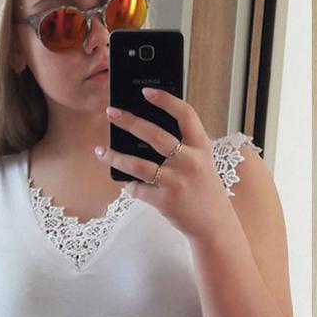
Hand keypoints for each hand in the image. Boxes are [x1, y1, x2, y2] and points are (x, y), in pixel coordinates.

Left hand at [97, 88, 233, 239]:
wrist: (215, 224)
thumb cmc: (205, 190)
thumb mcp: (203, 163)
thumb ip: (184, 147)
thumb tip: (145, 131)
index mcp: (202, 147)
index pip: (185, 115)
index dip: (165, 99)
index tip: (146, 91)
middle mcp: (190, 162)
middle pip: (154, 134)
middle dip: (129, 120)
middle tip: (111, 112)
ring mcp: (177, 181)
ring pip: (137, 164)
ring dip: (115, 156)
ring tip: (101, 151)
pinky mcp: (165, 201)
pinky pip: (137, 188)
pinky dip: (129, 185)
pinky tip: (123, 180)